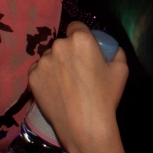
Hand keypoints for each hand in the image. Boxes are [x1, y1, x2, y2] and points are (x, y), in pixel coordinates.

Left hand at [28, 22, 128, 152]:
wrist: (84, 126)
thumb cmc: (106, 97)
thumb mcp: (121, 70)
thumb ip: (116, 52)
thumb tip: (110, 49)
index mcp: (81, 39)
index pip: (76, 26)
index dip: (81, 36)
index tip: (84, 50)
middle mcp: (58, 45)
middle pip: (63, 43)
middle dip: (68, 52)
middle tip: (77, 70)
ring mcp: (43, 61)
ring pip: (50, 57)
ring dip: (56, 64)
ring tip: (66, 84)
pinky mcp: (32, 77)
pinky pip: (40, 71)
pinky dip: (46, 77)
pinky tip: (56, 90)